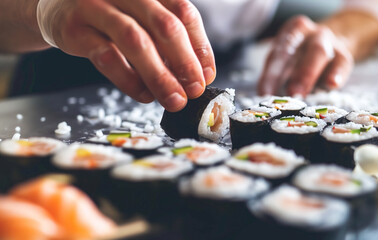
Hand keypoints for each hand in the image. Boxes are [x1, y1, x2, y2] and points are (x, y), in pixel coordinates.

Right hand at [37, 0, 215, 111]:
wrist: (56, 7)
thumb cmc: (109, 16)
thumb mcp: (141, 17)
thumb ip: (165, 40)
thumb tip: (196, 75)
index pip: (184, 12)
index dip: (200, 46)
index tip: (207, 75)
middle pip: (164, 25)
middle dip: (185, 62)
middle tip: (195, 90)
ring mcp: (97, 6)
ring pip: (136, 41)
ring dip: (160, 76)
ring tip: (175, 100)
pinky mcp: (75, 28)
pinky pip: (107, 57)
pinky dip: (130, 80)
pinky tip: (144, 95)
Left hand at [257, 15, 353, 96]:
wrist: (332, 46)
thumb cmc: (302, 58)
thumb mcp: (288, 62)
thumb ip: (278, 76)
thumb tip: (267, 99)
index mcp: (289, 33)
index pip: (277, 54)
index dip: (270, 75)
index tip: (264, 94)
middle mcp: (307, 34)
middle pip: (297, 50)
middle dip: (287, 72)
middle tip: (288, 92)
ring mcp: (327, 41)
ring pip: (318, 52)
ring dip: (308, 73)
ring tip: (302, 93)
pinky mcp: (343, 55)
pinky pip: (341, 63)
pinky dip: (336, 74)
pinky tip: (332, 84)